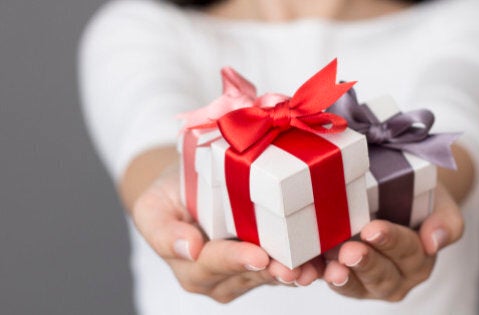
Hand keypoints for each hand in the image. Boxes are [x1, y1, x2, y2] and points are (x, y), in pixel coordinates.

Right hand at [130, 164, 321, 302]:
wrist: (186, 186)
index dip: (237, 261)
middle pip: (250, 275)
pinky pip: (288, 262)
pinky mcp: (269, 260)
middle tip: (297, 268)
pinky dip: (308, 261)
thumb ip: (163, 232)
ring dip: (297, 272)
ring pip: (273, 274)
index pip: (214, 265)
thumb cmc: (169, 195)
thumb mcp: (152, 209)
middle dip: (275, 272)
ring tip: (317, 267)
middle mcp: (221, 277)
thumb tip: (189, 248)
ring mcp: (247, 272)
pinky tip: (326, 257)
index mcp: (193, 266)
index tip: (259, 255)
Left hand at [322, 183, 463, 300]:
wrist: (394, 193)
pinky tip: (303, 272)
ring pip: (353, 285)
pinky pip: (326, 279)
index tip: (373, 230)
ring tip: (330, 270)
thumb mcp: (439, 202)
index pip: (407, 251)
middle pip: (381, 275)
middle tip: (350, 251)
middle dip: (365, 264)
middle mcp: (394, 276)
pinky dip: (314, 276)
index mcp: (418, 259)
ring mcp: (365, 280)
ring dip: (339, 278)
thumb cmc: (417, 195)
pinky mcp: (339, 276)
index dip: (391, 242)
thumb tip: (435, 241)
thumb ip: (446, 222)